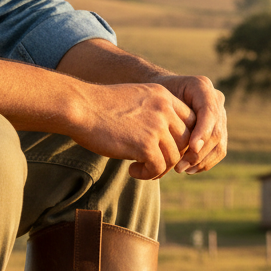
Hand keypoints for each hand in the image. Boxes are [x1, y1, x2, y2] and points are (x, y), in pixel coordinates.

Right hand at [72, 83, 196, 180]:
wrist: (79, 107)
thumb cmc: (101, 107)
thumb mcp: (135, 100)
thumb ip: (154, 114)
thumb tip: (166, 140)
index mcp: (163, 95)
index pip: (190, 121)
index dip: (182, 139)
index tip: (166, 149)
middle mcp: (164, 109)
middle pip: (186, 141)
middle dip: (173, 156)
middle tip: (155, 164)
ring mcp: (156, 127)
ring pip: (173, 157)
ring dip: (159, 169)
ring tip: (141, 170)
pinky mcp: (145, 145)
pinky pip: (158, 168)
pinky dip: (148, 174)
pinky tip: (133, 171)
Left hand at [152, 75, 227, 174]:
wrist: (156, 98)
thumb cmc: (152, 99)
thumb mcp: (156, 102)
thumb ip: (171, 117)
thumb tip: (191, 147)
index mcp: (201, 86)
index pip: (209, 112)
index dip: (203, 131)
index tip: (191, 147)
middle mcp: (216, 99)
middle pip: (216, 131)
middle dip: (199, 152)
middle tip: (179, 166)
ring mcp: (220, 115)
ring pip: (220, 144)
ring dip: (202, 161)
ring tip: (181, 169)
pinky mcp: (219, 130)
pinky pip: (219, 151)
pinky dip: (205, 163)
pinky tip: (189, 169)